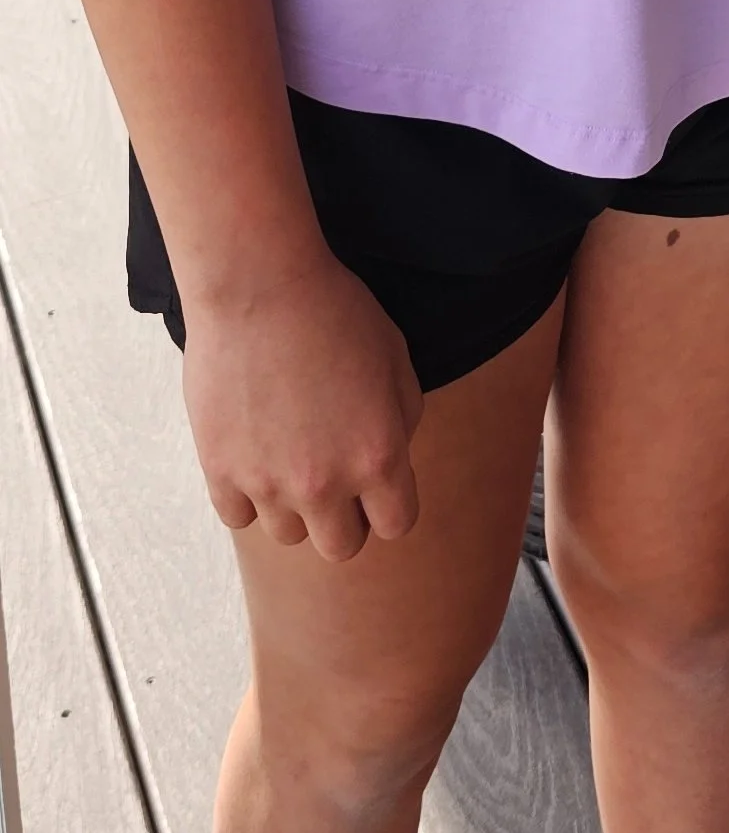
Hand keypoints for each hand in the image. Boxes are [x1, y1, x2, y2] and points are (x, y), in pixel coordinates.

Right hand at [181, 249, 423, 560]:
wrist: (258, 285)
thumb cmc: (335, 311)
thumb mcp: (396, 358)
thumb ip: (402, 419)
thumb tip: (391, 455)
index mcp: (378, 456)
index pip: (396, 525)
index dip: (389, 504)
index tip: (376, 484)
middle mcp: (326, 483)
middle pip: (341, 547)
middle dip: (344, 517)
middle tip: (333, 474)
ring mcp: (268, 484)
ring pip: (288, 534)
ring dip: (294, 504)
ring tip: (289, 451)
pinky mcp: (221, 472)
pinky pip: (239, 517)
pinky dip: (248, 495)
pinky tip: (254, 453)